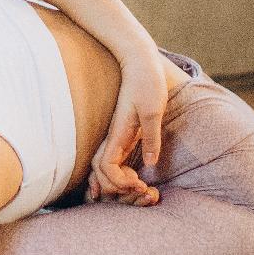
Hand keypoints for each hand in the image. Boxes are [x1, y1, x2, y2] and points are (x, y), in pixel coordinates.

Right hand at [85, 47, 167, 206]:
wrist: (139, 63)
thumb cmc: (146, 83)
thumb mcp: (153, 111)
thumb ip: (151, 138)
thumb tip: (150, 165)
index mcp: (118, 134)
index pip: (107, 167)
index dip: (119, 182)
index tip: (139, 185)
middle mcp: (113, 138)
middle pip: (100, 172)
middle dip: (115, 188)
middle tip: (140, 191)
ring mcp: (116, 136)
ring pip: (104, 168)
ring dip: (116, 183)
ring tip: (137, 189)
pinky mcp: (123, 134)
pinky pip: (113, 160)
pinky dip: (117, 174)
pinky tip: (130, 179)